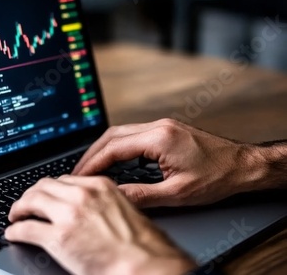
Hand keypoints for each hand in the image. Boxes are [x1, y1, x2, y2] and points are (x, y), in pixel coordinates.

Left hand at [6, 175, 195, 274]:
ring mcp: (68, 214)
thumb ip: (101, 204)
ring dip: (19, 208)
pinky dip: (16, 230)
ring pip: (31, 201)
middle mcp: (82, 194)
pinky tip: (14, 233)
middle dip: (31, 194)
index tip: (45, 195)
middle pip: (43, 186)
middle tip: (25, 204)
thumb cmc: (143, 246)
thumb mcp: (123, 211)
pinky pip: (27, 228)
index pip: (64, 180)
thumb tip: (85, 210)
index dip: (50, 189)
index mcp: (99, 186)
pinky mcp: (58, 238)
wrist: (147, 265)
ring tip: (16, 216)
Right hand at [73, 118, 268, 207]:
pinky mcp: (165, 129)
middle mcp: (158, 126)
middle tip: (78, 172)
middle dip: (92, 154)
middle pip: (112, 135)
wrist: (243, 165)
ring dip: (103, 149)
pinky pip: (132, 134)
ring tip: (91, 168)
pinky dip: (117, 147)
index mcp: (160, 138)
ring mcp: (161, 125)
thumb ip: (141, 194)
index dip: (92, 163)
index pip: (114, 148)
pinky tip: (112, 160)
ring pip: (120, 132)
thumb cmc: (218, 177)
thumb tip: (115, 196)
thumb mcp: (178, 193)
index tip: (79, 175)